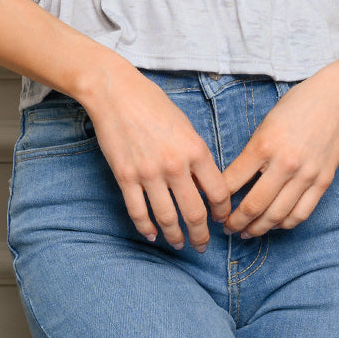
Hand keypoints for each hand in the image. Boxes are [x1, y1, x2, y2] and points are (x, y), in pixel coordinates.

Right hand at [83, 66, 231, 251]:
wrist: (115, 92)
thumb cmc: (153, 104)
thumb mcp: (186, 126)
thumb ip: (197, 156)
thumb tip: (204, 185)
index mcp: (195, 150)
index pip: (217, 193)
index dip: (222, 212)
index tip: (221, 220)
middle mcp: (175, 165)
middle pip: (195, 213)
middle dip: (201, 235)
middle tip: (203, 245)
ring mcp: (148, 173)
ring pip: (167, 218)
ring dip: (175, 237)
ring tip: (179, 244)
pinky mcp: (125, 177)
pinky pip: (138, 212)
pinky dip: (146, 228)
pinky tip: (152, 235)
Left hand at [219, 70, 338, 237]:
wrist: (336, 99)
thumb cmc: (296, 106)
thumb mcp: (265, 125)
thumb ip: (251, 153)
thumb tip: (233, 181)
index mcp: (264, 145)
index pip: (232, 182)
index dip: (219, 200)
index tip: (214, 207)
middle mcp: (285, 163)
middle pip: (254, 205)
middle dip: (236, 222)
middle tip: (227, 228)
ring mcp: (306, 175)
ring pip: (277, 215)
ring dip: (258, 228)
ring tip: (247, 232)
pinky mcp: (323, 182)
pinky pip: (301, 213)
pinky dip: (285, 224)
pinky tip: (274, 225)